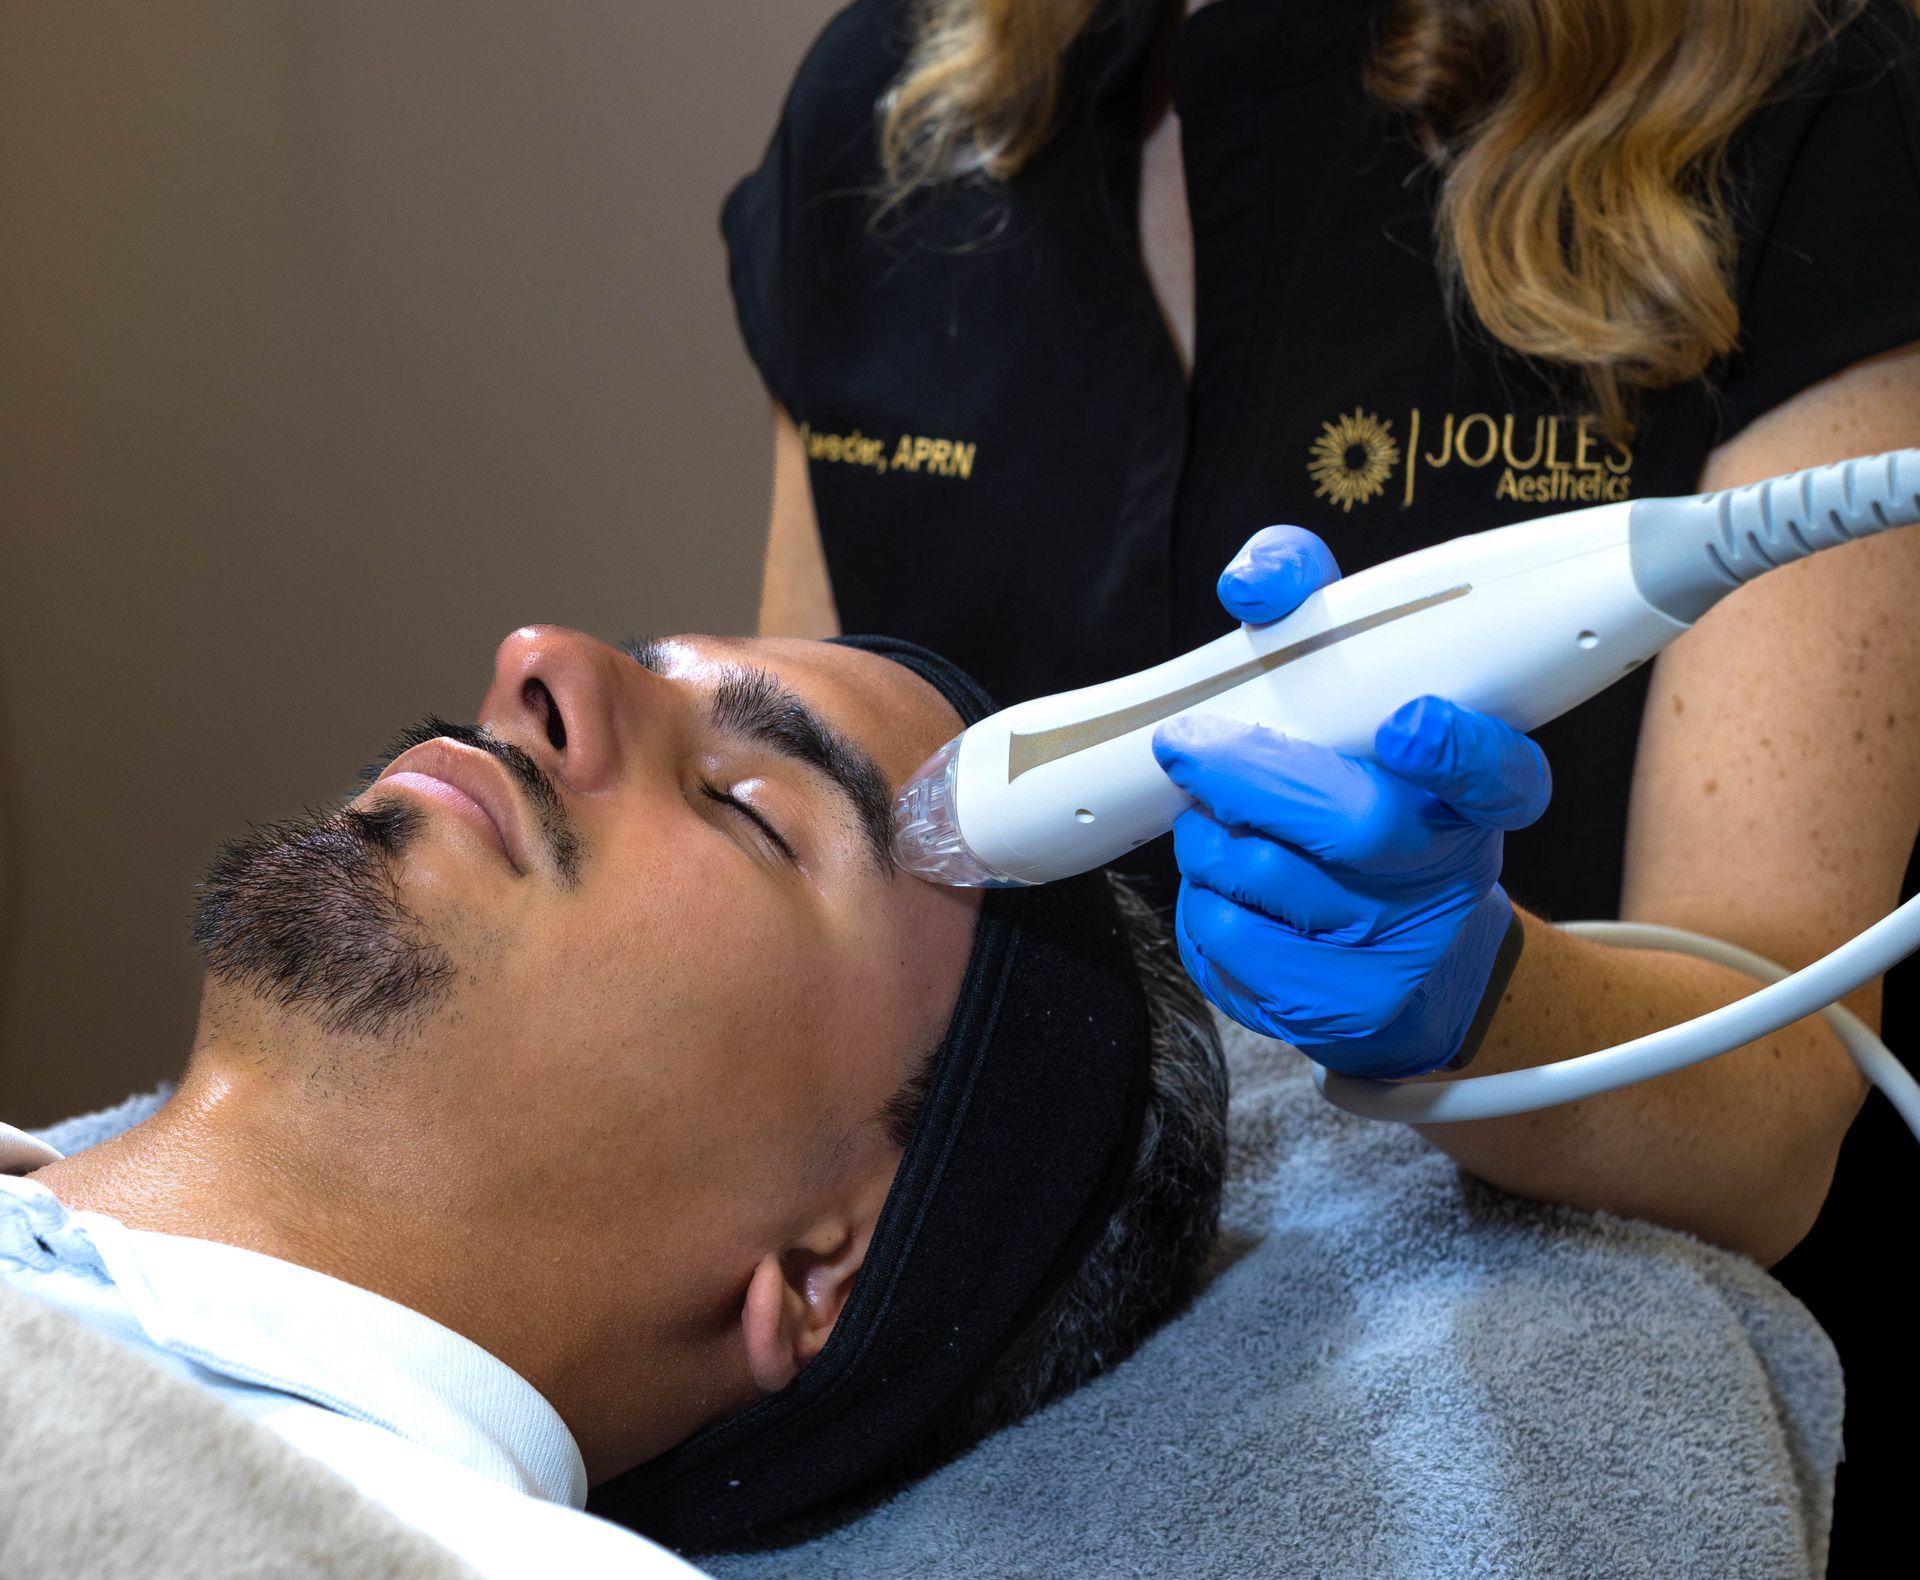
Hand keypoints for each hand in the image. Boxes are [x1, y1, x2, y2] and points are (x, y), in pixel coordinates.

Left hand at [1152, 525, 1550, 1077]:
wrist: (1409, 966)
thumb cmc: (1369, 807)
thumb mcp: (1363, 714)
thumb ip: (1316, 621)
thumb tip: (1256, 583)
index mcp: (1477, 801)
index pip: (1498, 775)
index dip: (1458, 751)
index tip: (1408, 723)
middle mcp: (1453, 878)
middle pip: (1354, 825)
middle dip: (1253, 775)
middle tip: (1188, 744)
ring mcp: (1397, 956)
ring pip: (1264, 879)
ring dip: (1210, 837)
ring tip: (1215, 820)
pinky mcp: (1334, 1012)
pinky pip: (1226, 941)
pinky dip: (1201, 898)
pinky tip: (1223, 885)